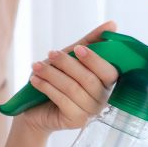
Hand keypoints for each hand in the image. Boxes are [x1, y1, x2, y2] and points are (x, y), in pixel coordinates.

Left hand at [18, 20, 120, 134]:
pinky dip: (46, 87)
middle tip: (51, 53)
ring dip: (52, 74)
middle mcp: (103, 99)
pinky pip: (62, 100)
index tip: (77, 48)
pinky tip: (35, 80)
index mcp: (107, 83)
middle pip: (89, 79)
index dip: (94, 60)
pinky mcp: (77, 121)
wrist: (35, 109)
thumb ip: (91, 43)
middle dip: (67, 64)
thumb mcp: (72, 58)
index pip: (109, 72)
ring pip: (73, 88)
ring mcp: (91, 112)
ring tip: (36, 66)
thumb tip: (112, 25)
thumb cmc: (57, 80)